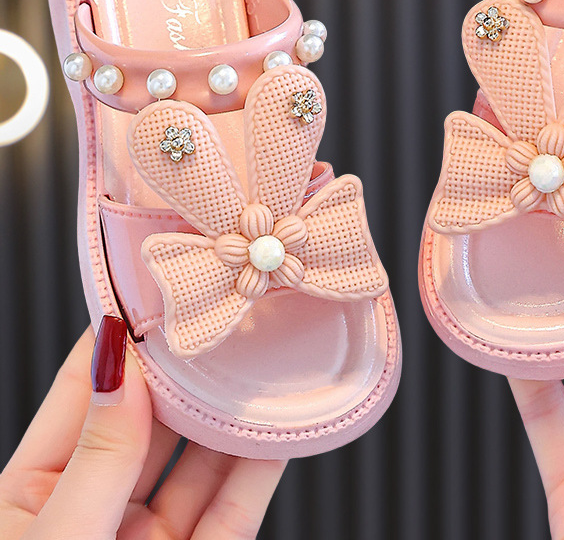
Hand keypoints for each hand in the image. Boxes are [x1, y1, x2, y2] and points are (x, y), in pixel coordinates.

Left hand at [0, 316, 284, 538]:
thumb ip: (100, 458)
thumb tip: (121, 367)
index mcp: (36, 496)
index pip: (84, 396)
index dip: (119, 343)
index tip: (156, 295)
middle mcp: (98, 507)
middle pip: (152, 423)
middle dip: (188, 373)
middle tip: (224, 322)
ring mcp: (149, 538)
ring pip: (200, 463)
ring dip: (233, 414)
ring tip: (263, 364)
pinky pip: (234, 509)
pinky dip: (261, 469)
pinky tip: (279, 431)